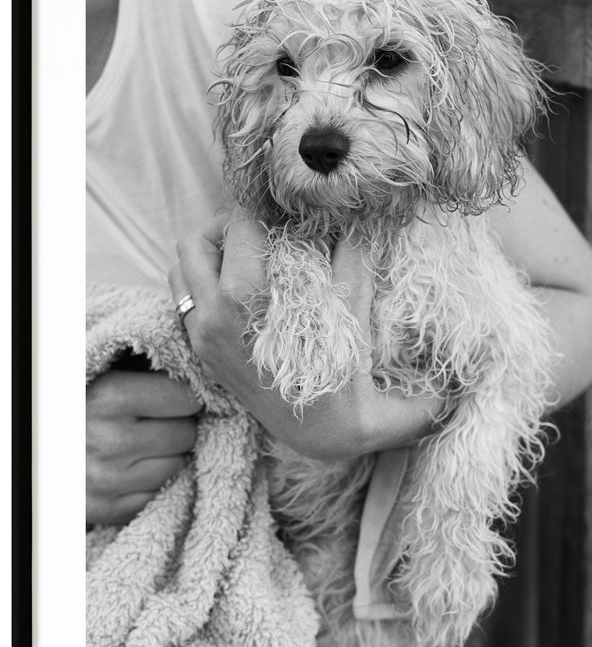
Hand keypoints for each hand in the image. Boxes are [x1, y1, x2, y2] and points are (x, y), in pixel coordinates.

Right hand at [86, 369, 201, 524]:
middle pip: (187, 434)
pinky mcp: (107, 509)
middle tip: (160, 421)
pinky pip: (159, 494)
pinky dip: (155, 482)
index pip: (186, 398)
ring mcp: (107, 480)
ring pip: (178, 466)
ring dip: (171, 455)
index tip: (179, 395)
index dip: (189, 395)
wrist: (34, 445)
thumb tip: (206, 373)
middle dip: (180, 425)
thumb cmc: (80, 402)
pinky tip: (136, 467)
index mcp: (108, 397)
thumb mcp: (104, 374)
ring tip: (146, 444)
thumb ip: (147, 370)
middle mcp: (109, 441)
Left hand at [168, 212, 442, 459]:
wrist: (328, 437)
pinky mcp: (202, 354)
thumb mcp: (354, 310)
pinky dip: (206, 285)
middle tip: (264, 231)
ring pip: (182, 271)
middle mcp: (212, 316)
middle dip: (229, 227)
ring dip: (211, 256)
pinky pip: (186, 302)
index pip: (238, 226)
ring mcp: (202, 338)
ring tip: (251, 259)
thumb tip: (354, 216)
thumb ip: (353, 256)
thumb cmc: (345, 375)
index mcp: (244, 299)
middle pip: (195, 241)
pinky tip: (243, 292)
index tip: (285, 211)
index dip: (264, 209)